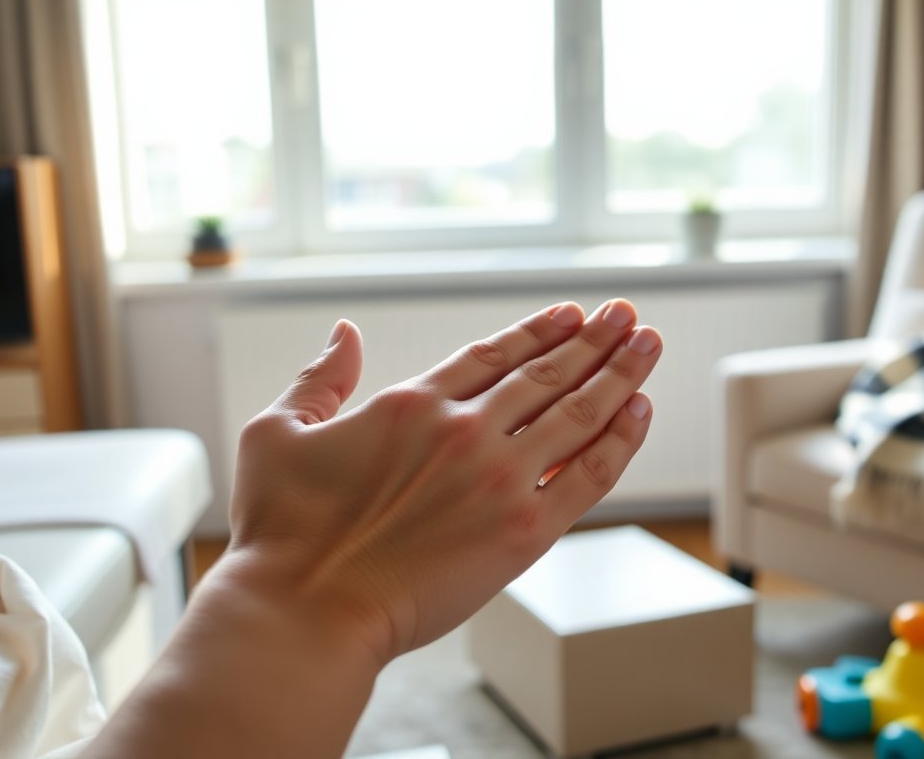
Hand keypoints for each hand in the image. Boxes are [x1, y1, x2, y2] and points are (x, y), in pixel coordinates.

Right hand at [224, 298, 662, 663]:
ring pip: (578, 412)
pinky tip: (640, 410)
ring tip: (647, 343)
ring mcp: (500, 479)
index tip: (573, 313)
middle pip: (548, 374)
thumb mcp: (276, 433)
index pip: (495, 354)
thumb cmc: (280, 534)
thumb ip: (318, 379)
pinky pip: (590, 475)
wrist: (304, 611)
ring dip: (621, 373)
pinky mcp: (524, 532)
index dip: (539, 330)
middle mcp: (464, 431)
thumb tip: (345, 333)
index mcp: (412, 404)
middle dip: (595, 339)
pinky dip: (620, 440)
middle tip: (628, 315)